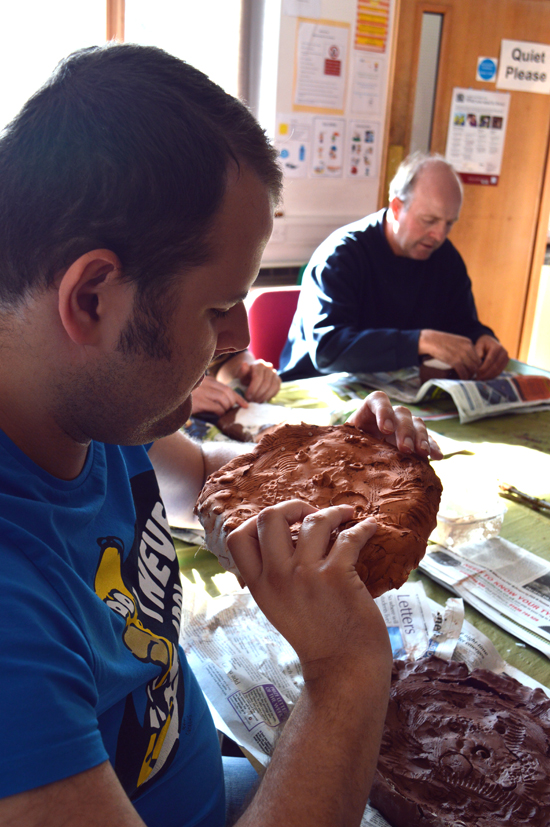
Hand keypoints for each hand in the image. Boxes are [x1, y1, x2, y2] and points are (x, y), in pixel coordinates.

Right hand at [191, 375, 247, 416]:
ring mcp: (202, 392)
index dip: (238, 397)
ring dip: (226, 409)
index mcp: (207, 381)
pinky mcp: (198, 401)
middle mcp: (205, 384)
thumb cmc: (186, 400)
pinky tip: (217, 416)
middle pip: (228, 393)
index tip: (245, 405)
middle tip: (228, 411)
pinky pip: (216, 407)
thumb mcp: (199, 392)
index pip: (228, 388)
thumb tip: (228, 403)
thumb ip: (211, 394)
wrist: (170, 401)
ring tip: (221, 414)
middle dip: (232, 404)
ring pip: (224, 400)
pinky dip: (220, 412)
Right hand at [227, 500, 390, 677]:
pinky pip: (349, 536)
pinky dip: (364, 527)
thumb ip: (274, 577)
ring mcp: (307, 575)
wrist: (344, 669)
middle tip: (311, 513)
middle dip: (292, 505)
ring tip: (345, 515)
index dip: (256, 521)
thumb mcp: (278, 607)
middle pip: (270, 517)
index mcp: (259, 585)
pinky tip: (370, 527)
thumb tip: (285, 538)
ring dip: (333, 511)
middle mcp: (278, 577)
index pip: (237, 538)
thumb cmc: (316, 637)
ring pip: (312, 520)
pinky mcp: (337, 577)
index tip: (281, 523)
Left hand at [238, 359, 280, 402]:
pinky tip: (262, 399)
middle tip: (252, 401)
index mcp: (259, 364)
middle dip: (258, 394)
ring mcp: (275, 373)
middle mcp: (268, 367)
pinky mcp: (278, 380)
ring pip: (272, 387)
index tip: (248, 397)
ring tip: (257, 401)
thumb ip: (242, 371)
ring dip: (264, 396)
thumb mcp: (241, 374)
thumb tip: (244, 365)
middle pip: (266, 383)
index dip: (253, 389)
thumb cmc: (246, 375)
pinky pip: (276, 389)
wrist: (252, 374)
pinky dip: (270, 396)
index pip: (258, 377)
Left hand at [347, 391, 442, 459]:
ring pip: (417, 424)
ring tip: (421, 454)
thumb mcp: (341, 440)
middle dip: (405, 431)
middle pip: (402, 414)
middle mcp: (389, 415)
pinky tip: (437, 457)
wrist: (358, 460)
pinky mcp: (415, 440)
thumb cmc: (347, 448)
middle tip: (405, 449)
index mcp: (370, 410)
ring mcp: (404, 426)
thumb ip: (338, 437)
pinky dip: (433, 447)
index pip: (379, 400)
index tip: (385, 429)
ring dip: (421, 438)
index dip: (384, 411)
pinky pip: (427, 440)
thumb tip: (327, 440)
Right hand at [418, 329, 480, 379]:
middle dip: (474, 371)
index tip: (471, 370)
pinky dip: (463, 377)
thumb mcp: (455, 341)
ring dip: (469, 375)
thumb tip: (465, 359)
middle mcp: (468, 348)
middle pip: (477, 364)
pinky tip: (461, 379)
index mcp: (468, 343)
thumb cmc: (440, 341)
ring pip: (472, 369)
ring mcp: (462, 355)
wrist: (430, 340)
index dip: (475, 365)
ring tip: (465, 378)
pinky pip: (463, 372)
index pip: (477, 357)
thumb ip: (462, 348)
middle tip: (470, 376)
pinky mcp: (455, 361)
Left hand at [474, 335, 508, 379]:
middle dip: (485, 374)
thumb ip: (477, 353)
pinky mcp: (506, 363)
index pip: (490, 360)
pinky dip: (492, 376)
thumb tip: (477, 364)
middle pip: (495, 367)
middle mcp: (504, 353)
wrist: (491, 342)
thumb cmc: (483, 344)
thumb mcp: (479, 345)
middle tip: (476, 379)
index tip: (476, 373)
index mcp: (497, 347)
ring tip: (479, 379)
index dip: (483, 368)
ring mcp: (506, 358)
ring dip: (488, 376)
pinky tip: (484, 378)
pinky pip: (499, 372)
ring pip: (498, 371)